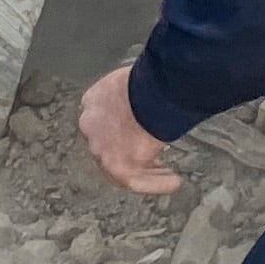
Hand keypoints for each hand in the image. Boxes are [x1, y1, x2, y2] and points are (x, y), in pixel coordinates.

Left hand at [79, 64, 180, 195]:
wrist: (151, 93)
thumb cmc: (150, 82)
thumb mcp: (134, 81)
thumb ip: (133, 95)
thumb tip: (150, 98)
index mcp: (93, 101)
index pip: (102, 122)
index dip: (120, 131)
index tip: (135, 136)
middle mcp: (90, 126)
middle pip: (109, 148)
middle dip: (130, 155)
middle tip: (153, 161)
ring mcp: (101, 149)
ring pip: (123, 168)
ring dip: (148, 173)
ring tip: (168, 176)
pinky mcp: (117, 166)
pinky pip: (137, 181)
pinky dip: (157, 183)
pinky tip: (173, 182)